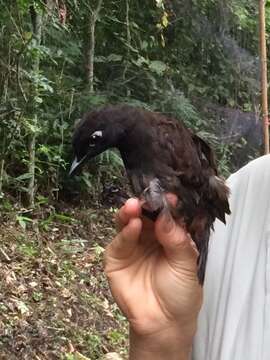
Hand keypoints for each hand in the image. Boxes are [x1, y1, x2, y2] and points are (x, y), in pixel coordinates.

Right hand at [104, 197, 202, 358]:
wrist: (163, 323)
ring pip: (128, 222)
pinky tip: (133, 226)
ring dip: (130, 212)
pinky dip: (125, 233)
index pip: (165, 214)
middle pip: (144, 214)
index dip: (166, 205)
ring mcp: (132, 245)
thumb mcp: (186, 264)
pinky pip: (119, 241)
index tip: (169, 197)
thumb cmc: (181, 293)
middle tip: (147, 198)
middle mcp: (149, 236)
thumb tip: (165, 215)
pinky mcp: (116, 257)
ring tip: (134, 206)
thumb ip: (176, 239)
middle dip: (145, 204)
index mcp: (168, 235)